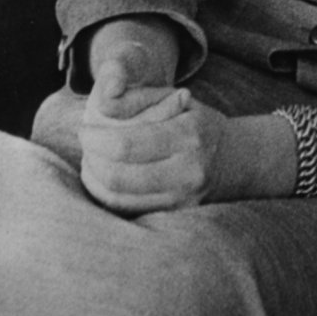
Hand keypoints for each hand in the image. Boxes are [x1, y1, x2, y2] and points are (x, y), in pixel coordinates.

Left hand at [78, 51, 227, 214]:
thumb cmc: (197, 123)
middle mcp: (187, 171)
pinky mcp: (175, 216)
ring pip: (117, 198)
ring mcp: (182, 199)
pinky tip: (102, 177)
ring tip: (91, 160)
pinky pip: (126, 210)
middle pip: (118, 176)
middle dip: (91, 159)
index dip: (96, 139)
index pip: (127, 145)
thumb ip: (140, 99)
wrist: (232, 159)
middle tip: (85, 144)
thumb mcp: (177, 99)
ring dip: (94, 179)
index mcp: (189, 135)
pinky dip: (106, 194)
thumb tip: (101, 105)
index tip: (84, 130)